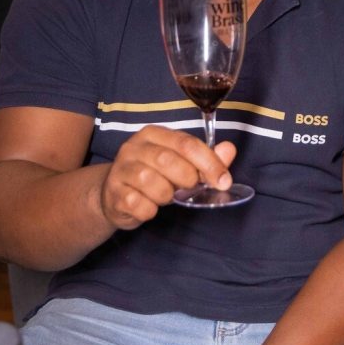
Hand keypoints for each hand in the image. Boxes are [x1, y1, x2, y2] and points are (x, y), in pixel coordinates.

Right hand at [99, 126, 236, 228]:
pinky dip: (151, 210)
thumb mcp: (180, 164)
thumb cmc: (153, 176)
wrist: (114, 195)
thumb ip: (206, 158)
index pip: (185, 143)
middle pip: (167, 160)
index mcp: (153, 134)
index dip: (209, 162)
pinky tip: (148, 206)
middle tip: (189, 188)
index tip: (224, 181)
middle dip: (186, 179)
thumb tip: (230, 149)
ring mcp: (120, 170)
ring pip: (152, 183)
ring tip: (165, 195)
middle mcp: (133, 147)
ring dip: (167, 195)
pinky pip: (140, 205)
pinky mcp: (113, 194)